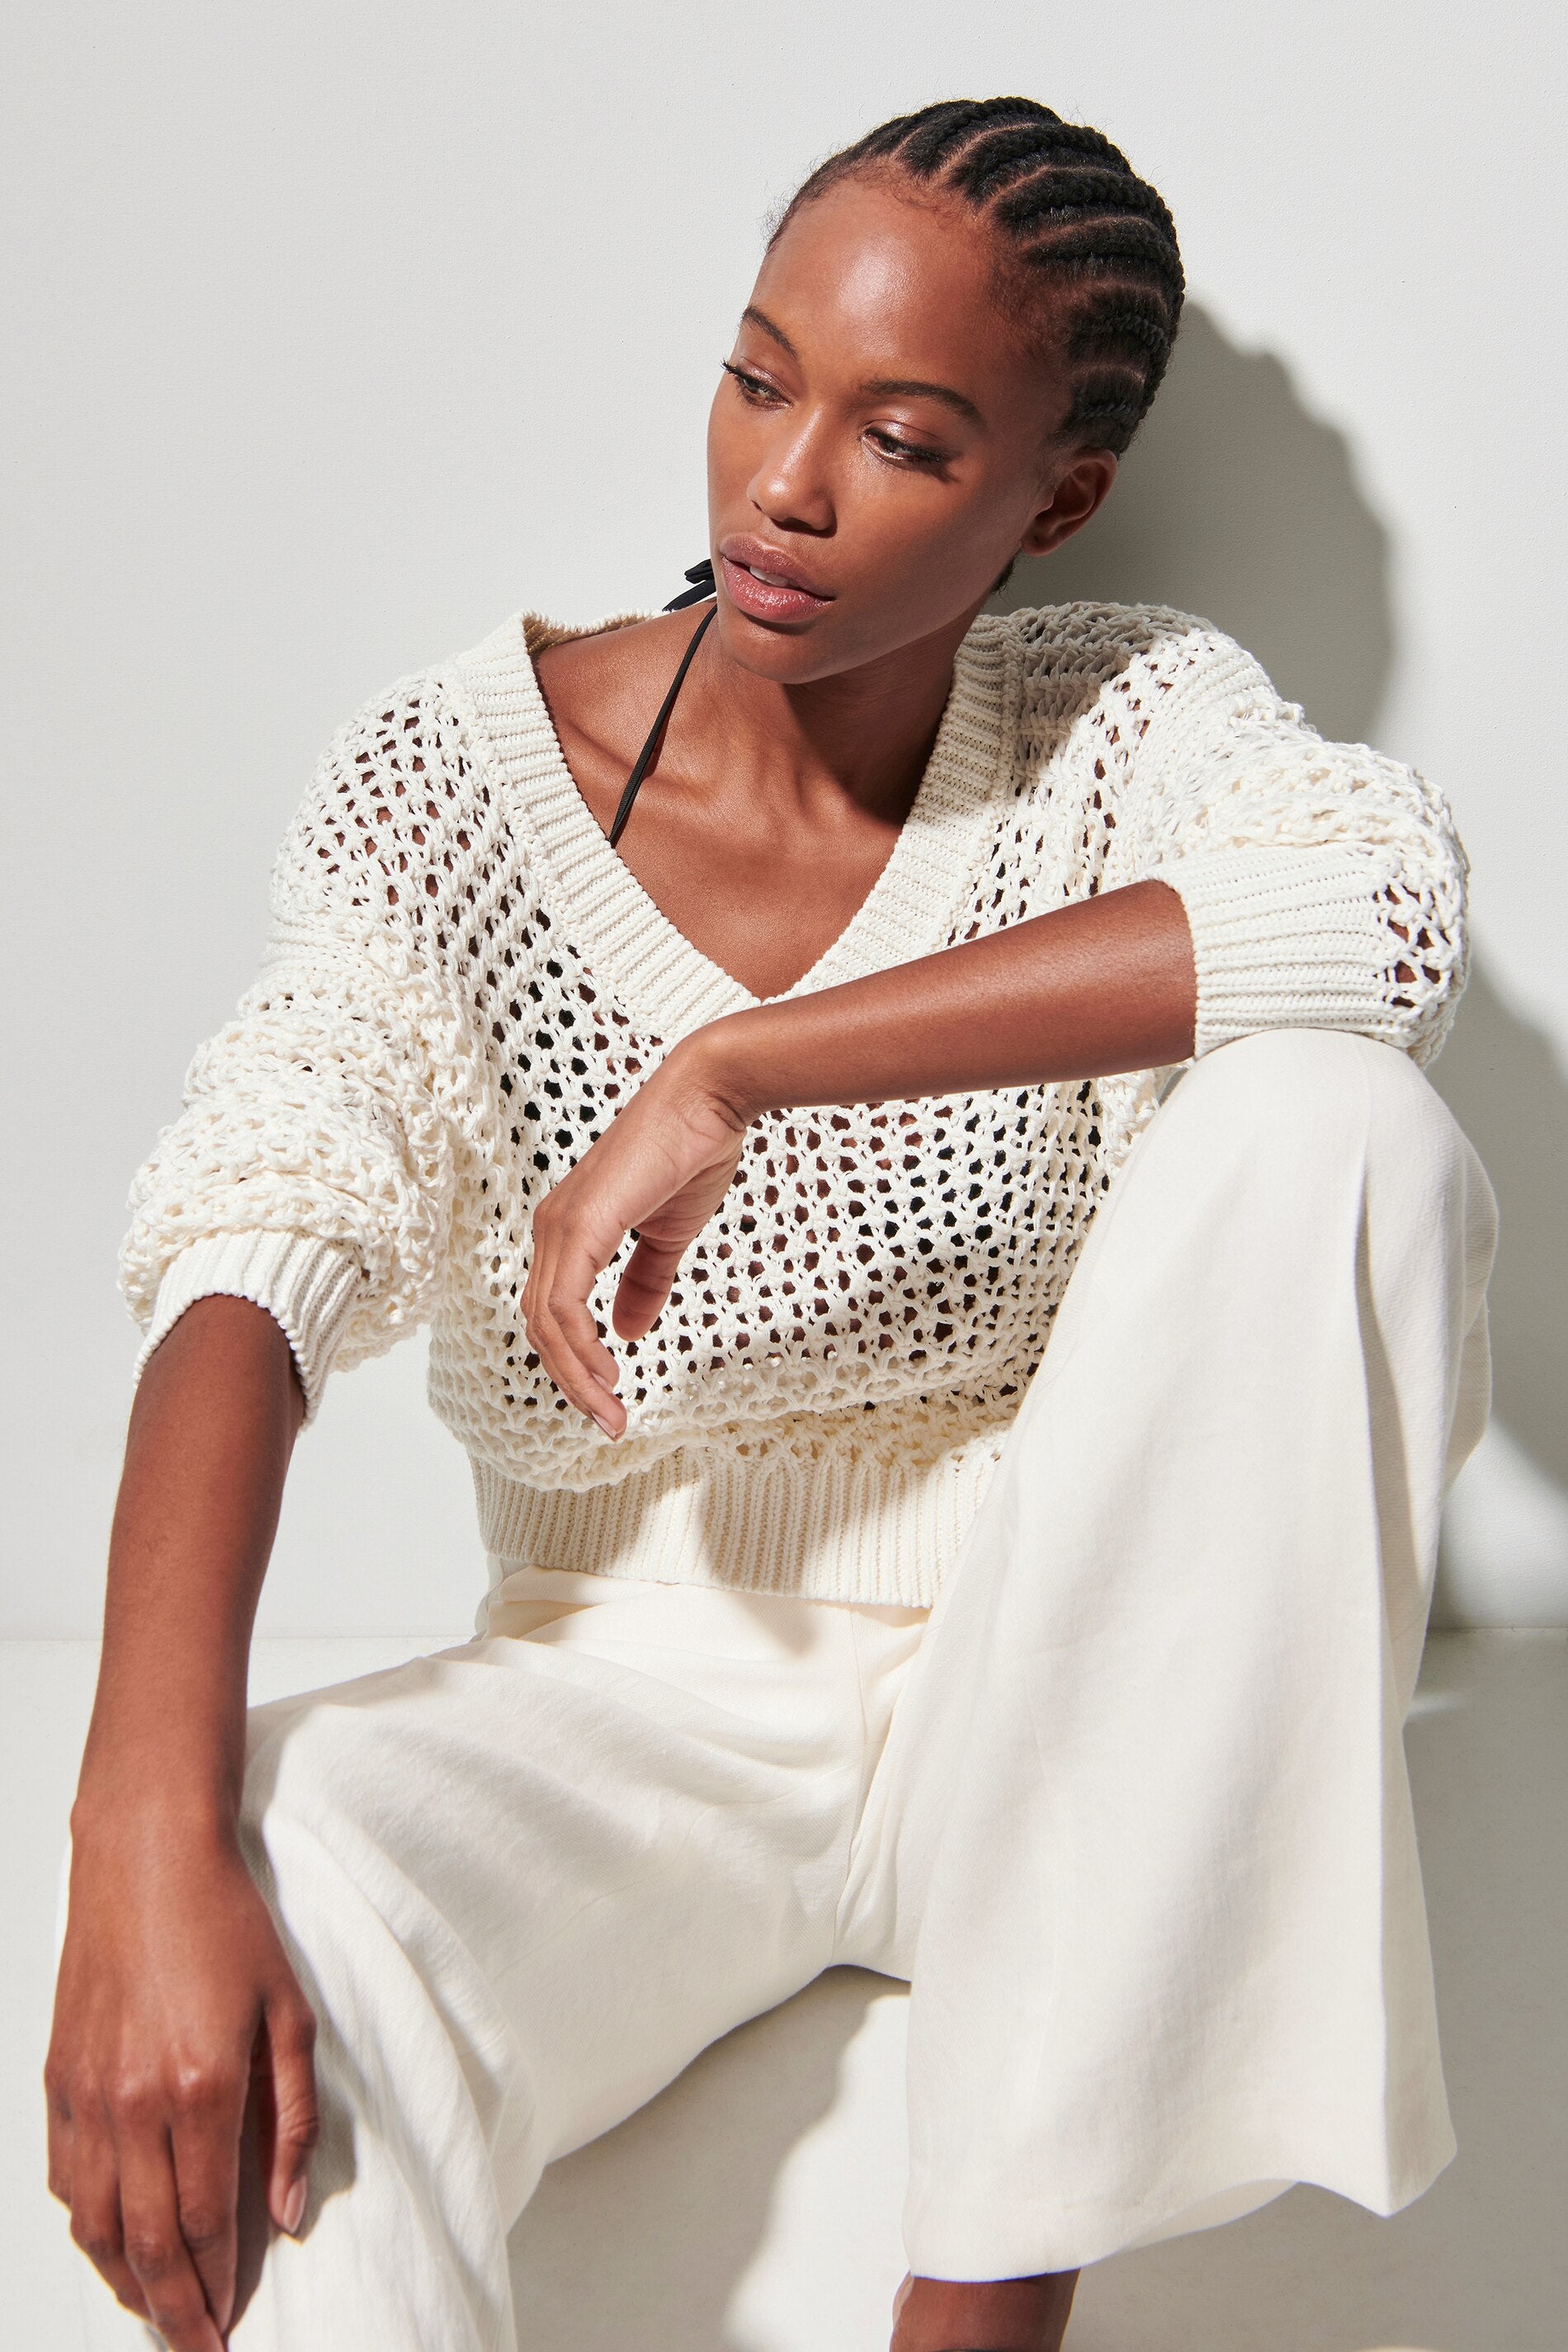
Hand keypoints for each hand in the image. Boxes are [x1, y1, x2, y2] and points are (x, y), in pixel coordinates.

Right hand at [46, 1806, 317, 2349]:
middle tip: (197, 2346)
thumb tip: (287, 2212)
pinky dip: (88, 2228)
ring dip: (126, 2281)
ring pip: (97, 2225)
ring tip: (159, 2309)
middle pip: (148, 2242)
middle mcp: (134, 2103)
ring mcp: (88, 2095)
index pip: (207, 2223)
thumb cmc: (227, 1927)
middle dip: (174, 2309)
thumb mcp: (290, 2014)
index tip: (232, 2329)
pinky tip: (114, 2243)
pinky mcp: (58, 2081)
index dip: (219, 2287)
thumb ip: (292, 2120)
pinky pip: (67, 2182)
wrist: (147, 1862)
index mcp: (201, 2088)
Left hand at [523, 1038, 749, 1433]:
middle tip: (609, 1419)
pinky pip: (566, 1305)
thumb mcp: (666, 1235)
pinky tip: (608, 1374)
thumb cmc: (690, 1153)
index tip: (608, 1397)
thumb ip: (644, 1282)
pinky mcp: (580, 1226)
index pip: (554, 1312)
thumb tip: (629, 1331)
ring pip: (548, 1324)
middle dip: (572, 1381)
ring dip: (577, 1377)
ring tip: (611, 1412)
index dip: (574, 1361)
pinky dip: (581, 1349)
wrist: (708, 1100)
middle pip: (542, 1326)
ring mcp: (560, 1226)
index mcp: (568, 1229)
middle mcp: (552, 1228)